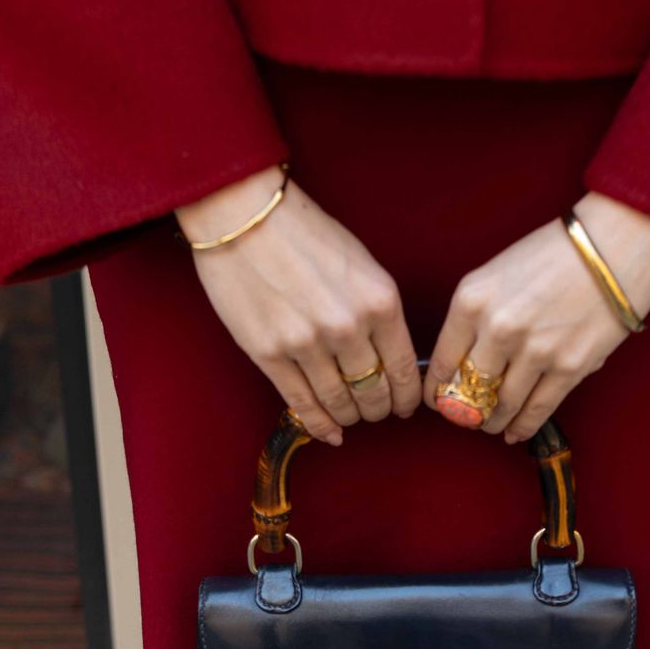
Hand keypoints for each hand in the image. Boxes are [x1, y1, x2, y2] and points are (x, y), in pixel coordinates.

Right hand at [176, 165, 421, 445]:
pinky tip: (330, 434)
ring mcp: (307, 344)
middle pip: (374, 392)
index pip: (403, 369)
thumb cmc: (304, 233)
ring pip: (340, 403)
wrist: (243, 215)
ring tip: (352, 417)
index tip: (405, 406)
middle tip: (376, 411)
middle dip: (378, 409)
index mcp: (379, 301)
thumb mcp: (360, 264)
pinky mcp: (271, 355)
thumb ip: (378, 311)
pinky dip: (320, 425)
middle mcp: (348, 327)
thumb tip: (389, 357)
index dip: (406, 397)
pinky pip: (303, 404)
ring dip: (350, 417)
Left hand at [423, 191, 649, 440]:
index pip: (442, 362)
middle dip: (465, 411)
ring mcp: (534, 350)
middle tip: (467, 417)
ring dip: (494, 421)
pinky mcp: (568, 367)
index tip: (438, 401)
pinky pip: (537, 409)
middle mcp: (498, 328)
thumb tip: (463, 361)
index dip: (437, 391)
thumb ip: (477, 315)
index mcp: (472, 300)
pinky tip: (515, 433)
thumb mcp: (498, 272)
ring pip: (503, 405)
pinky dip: (523, 427)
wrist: (615, 241)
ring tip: (491, 424)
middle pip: (470, 389)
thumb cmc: (555, 251)